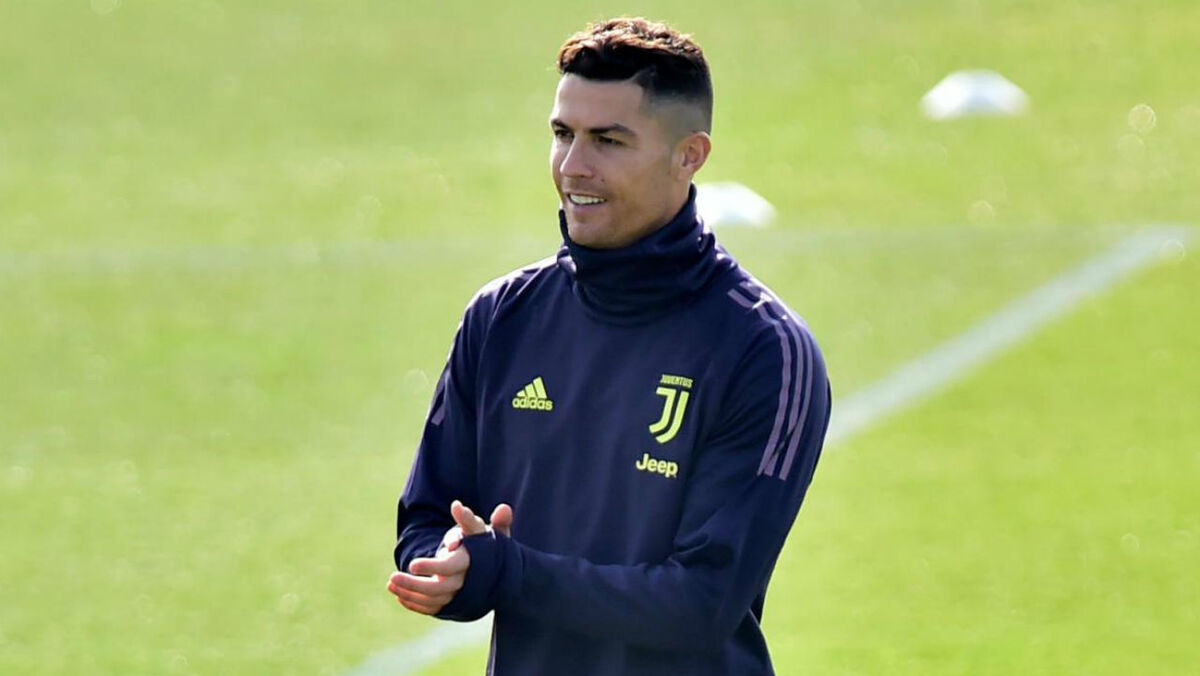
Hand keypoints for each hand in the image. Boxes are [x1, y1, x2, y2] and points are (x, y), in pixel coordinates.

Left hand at [387, 500, 513, 614]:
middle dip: (413, 585)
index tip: (412, 564)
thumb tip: (456, 506)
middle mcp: (465, 582)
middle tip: (392, 577)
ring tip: (390, 584)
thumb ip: (468, 518)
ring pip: (432, 601)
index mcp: (471, 563)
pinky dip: (415, 604)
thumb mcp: (477, 528)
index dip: (431, 567)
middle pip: (438, 589)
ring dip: (409, 594)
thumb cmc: (481, 541)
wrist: (492, 565)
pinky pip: (432, 608)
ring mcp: (458, 595)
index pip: (450, 567)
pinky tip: (398, 595)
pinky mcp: (452, 604)